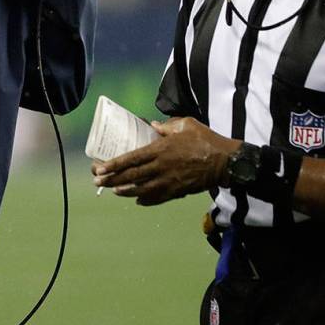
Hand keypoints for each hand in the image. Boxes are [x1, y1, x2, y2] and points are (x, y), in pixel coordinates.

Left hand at [92, 117, 237, 205]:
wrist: (226, 162)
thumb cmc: (206, 140)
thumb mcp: (186, 125)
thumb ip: (167, 126)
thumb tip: (153, 124)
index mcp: (161, 149)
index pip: (132, 158)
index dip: (114, 164)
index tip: (100, 168)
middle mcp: (162, 167)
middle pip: (131, 176)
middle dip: (112, 179)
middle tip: (98, 181)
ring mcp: (169, 182)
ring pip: (141, 190)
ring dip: (125, 191)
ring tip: (113, 191)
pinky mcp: (178, 191)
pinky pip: (157, 198)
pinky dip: (146, 200)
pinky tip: (137, 200)